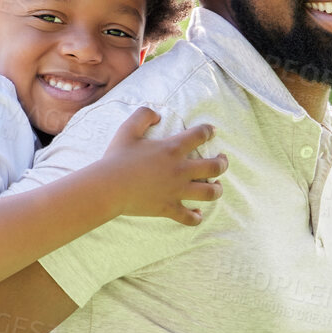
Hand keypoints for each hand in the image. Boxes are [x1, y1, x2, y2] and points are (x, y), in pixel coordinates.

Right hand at [102, 107, 227, 224]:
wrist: (108, 187)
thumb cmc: (117, 158)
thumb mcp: (127, 130)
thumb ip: (143, 115)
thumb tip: (157, 114)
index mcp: (172, 149)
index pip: (199, 135)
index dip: (209, 131)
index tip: (212, 131)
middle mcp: (180, 170)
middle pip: (214, 167)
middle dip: (223, 163)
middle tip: (222, 160)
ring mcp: (176, 191)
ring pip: (209, 193)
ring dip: (217, 189)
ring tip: (216, 186)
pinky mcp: (168, 208)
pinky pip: (189, 218)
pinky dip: (196, 217)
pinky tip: (197, 214)